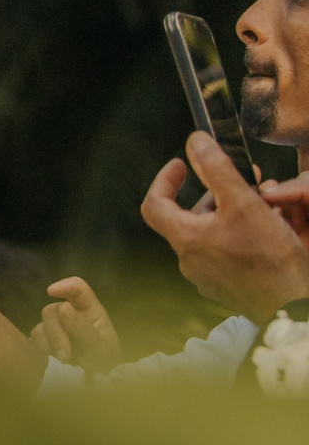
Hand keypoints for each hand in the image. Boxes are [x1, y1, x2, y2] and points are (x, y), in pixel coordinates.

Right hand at [31, 277, 121, 371]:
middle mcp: (70, 314)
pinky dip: (43, 351)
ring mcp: (55, 328)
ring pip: (41, 327)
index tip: (51, 291)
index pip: (78, 290)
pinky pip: (34, 340)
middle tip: (66, 355)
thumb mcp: (100, 348)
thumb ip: (83, 329)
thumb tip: (64, 307)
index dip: (65, 286)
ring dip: (50, 345)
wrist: (93, 382)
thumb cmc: (103, 362)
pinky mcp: (43, 341)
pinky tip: (54, 360)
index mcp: (90, 311)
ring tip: (65, 361)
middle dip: (57, 334)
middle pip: (52, 311)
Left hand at [141, 134, 308, 321]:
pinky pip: (223, 252)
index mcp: (186, 238)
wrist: (290, 302)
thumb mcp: (244, 203)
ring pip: (210, 233)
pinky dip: (237, 234)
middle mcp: (189, 260)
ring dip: (230, 213)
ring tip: (261, 202)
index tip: (182, 165)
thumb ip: (217, 169)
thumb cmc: (269, 255)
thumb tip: (196, 143)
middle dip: (214, 194)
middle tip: (243, 180)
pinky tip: (264, 228)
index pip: (154, 204)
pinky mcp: (224, 285)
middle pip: (189, 217)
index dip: (165, 180)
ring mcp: (205, 275)